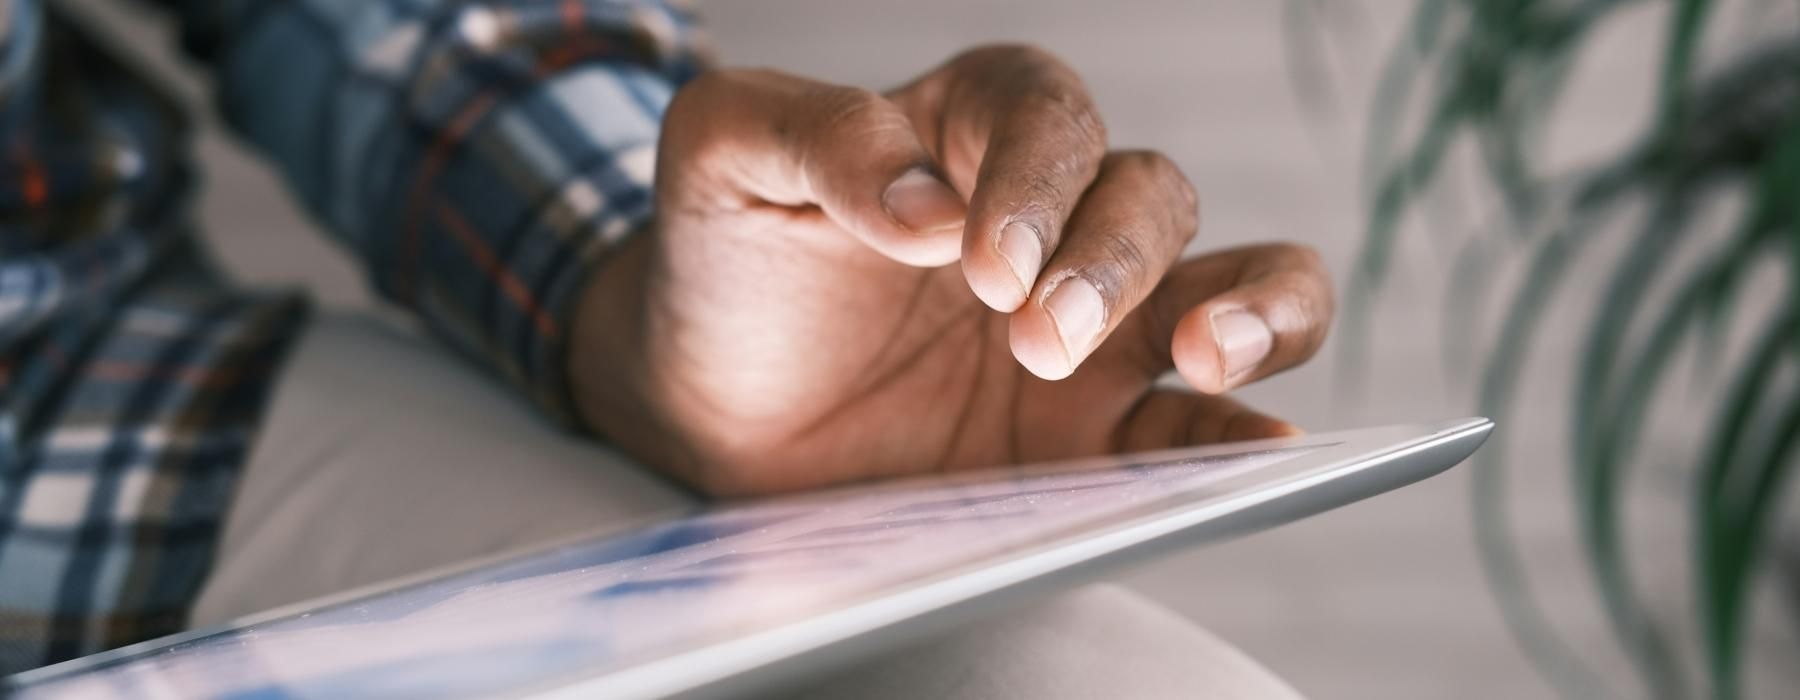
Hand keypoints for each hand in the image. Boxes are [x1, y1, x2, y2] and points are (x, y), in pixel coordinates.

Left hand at [570, 45, 1332, 495]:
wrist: (709, 400)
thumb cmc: (728, 259)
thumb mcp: (726, 160)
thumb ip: (816, 136)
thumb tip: (925, 201)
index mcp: (970, 131)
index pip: (1046, 117)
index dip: (1035, 179)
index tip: (979, 261)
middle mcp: (1054, 217)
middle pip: (1148, 197)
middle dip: (1109, 262)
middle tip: (1036, 337)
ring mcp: (1093, 325)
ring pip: (1235, 280)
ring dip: (1252, 308)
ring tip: (1209, 357)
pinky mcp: (1097, 429)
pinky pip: (1202, 421)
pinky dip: (1243, 427)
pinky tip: (1262, 442)